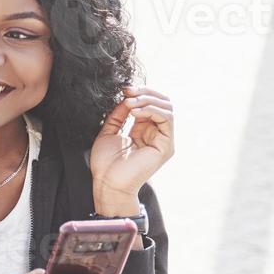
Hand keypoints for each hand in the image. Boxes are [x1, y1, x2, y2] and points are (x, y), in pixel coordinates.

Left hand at [90, 84, 174, 204]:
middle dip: (145, 92)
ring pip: (167, 107)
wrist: (108, 183)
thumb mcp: (110, 130)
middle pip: (163, 102)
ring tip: (130, 103)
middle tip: (128, 92)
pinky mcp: (166, 146)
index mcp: (144, 130)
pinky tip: (135, 112)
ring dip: (147, 100)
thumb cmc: (107, 164)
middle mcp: (156, 134)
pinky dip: (151, 110)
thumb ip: (119, 113)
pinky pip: (166, 119)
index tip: (124, 90)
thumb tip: (128, 97)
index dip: (140, 92)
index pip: (151, 103)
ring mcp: (163, 140)